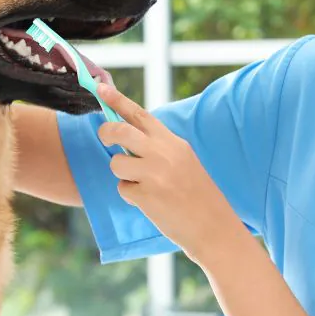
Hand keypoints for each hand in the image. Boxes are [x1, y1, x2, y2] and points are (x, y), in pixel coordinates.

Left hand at [95, 83, 243, 265]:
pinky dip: (131, 196)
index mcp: (173, 142)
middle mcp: (163, 153)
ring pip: (116, 163)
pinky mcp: (147, 195)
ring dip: (122, 174)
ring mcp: (155, 173)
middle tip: (105, 138)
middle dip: (106, 132)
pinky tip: (151, 202)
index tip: (99, 87)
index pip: (139, 114)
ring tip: (143, 185)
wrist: (215, 227)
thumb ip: (158, 147)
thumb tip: (126, 137)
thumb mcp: (183, 161)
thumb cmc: (197, 195)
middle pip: (119, 131)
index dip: (117, 100)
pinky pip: (123, 189)